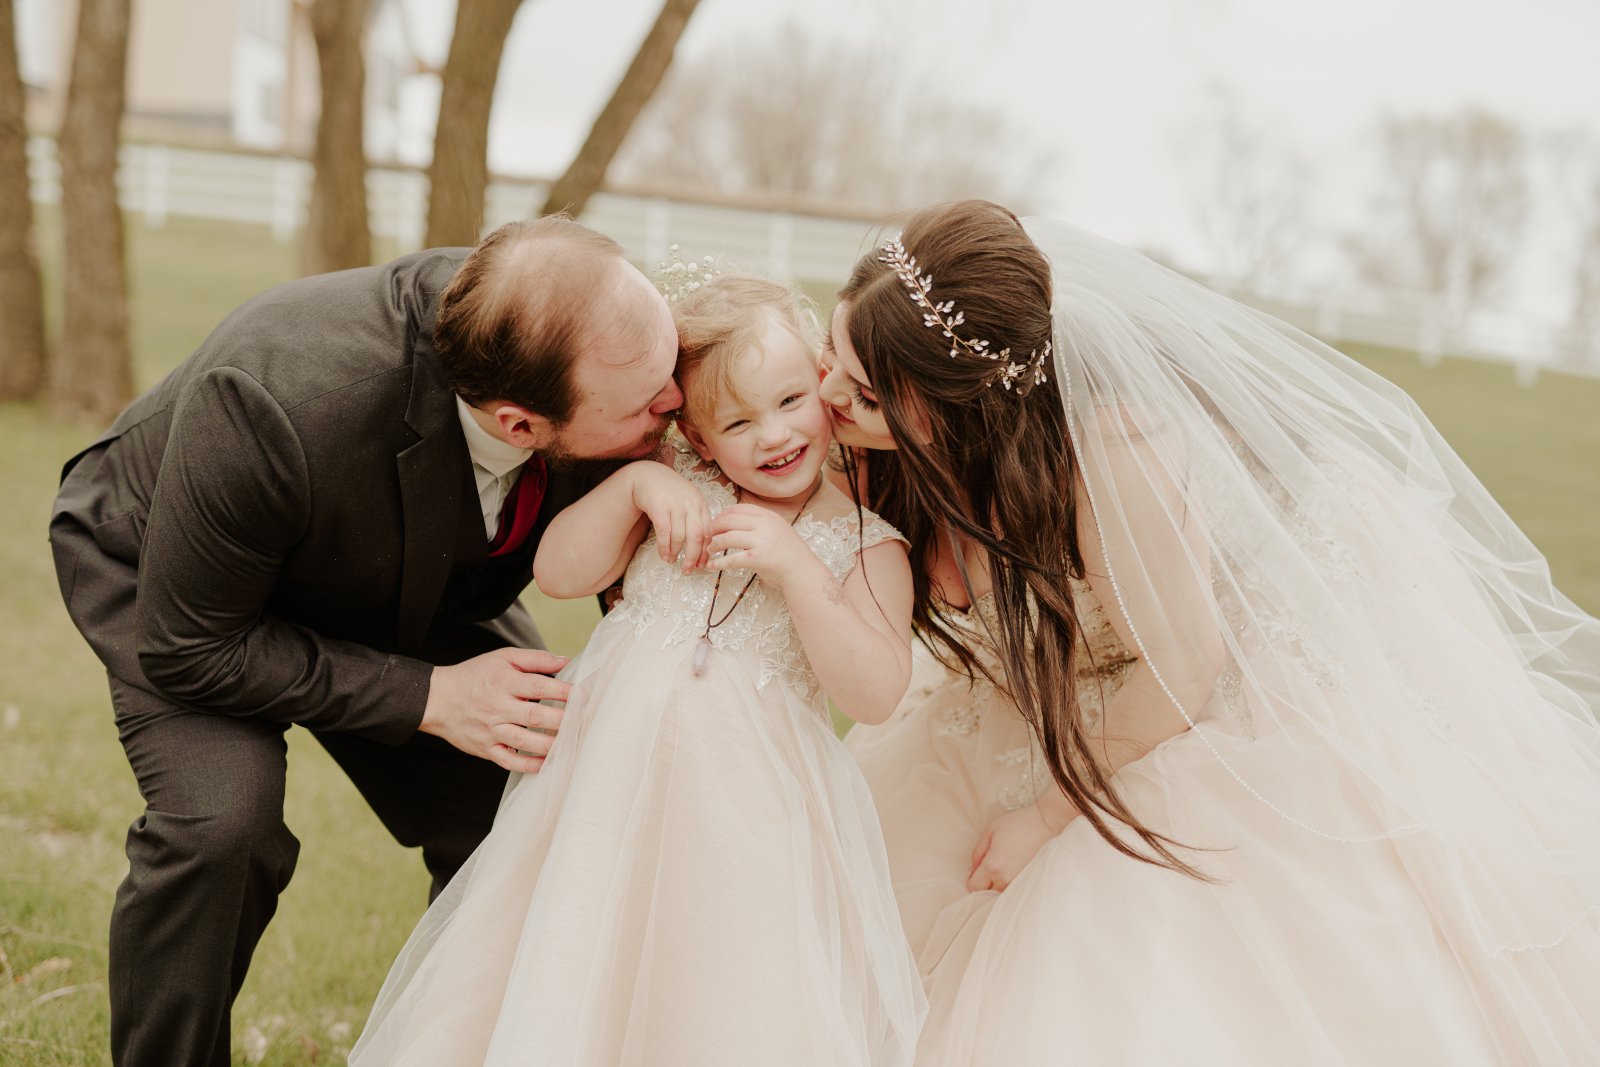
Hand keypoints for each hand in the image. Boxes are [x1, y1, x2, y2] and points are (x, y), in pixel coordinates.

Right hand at [420, 647, 570, 772]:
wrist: (438, 699)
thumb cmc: (475, 676)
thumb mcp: (503, 658)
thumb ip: (535, 659)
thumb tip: (565, 662)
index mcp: (504, 682)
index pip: (539, 687)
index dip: (564, 692)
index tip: (584, 696)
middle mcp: (498, 707)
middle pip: (535, 716)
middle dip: (564, 720)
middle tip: (585, 722)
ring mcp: (491, 730)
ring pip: (525, 740)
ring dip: (551, 745)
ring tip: (573, 743)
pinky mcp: (486, 748)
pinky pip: (509, 761)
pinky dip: (529, 765)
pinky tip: (547, 764)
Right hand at [628, 462, 711, 572]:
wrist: (646, 476)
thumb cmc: (669, 492)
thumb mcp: (687, 501)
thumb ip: (696, 519)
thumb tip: (703, 547)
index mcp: (700, 503)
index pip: (708, 531)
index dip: (705, 551)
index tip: (702, 564)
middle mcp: (690, 503)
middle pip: (697, 536)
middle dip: (693, 557)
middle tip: (688, 570)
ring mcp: (675, 505)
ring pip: (679, 536)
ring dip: (675, 553)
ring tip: (672, 561)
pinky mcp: (660, 507)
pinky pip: (664, 533)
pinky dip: (664, 548)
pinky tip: (663, 555)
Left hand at [706, 503, 828, 592]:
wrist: (803, 572)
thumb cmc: (790, 554)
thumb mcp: (778, 530)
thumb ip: (761, 524)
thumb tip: (736, 522)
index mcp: (768, 516)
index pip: (738, 509)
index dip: (722, 515)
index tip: (715, 522)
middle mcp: (764, 525)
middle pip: (729, 521)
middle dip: (713, 527)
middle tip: (706, 535)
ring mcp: (761, 541)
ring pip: (728, 538)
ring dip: (714, 544)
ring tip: (709, 550)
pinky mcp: (757, 558)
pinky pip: (731, 559)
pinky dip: (718, 563)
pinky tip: (711, 566)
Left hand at [967, 800, 1070, 892]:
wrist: (1048, 825)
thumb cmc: (1020, 824)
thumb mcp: (991, 831)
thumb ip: (978, 851)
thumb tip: (973, 868)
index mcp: (993, 866)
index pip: (974, 887)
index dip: (972, 880)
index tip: (977, 873)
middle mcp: (1006, 879)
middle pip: (987, 894)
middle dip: (985, 883)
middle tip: (992, 868)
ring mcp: (1020, 884)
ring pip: (1002, 894)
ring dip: (999, 885)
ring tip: (1006, 869)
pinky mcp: (1032, 884)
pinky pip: (1015, 891)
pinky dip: (1012, 885)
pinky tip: (1016, 871)